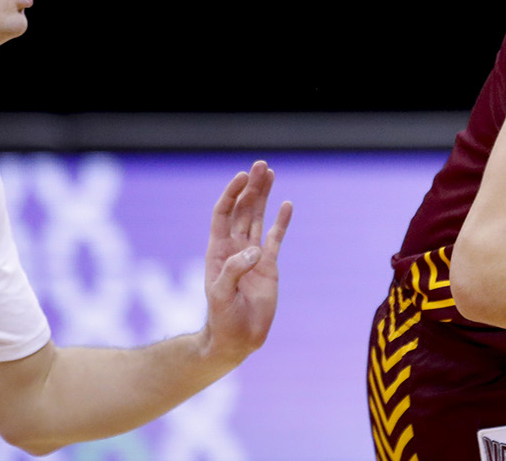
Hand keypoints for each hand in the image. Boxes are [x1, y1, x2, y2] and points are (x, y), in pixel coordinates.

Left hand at [201, 161, 292, 364]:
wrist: (237, 339)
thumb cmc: (222, 319)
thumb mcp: (221, 295)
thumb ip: (234, 271)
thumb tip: (255, 251)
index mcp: (218, 251)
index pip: (224, 214)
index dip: (232, 195)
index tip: (242, 177)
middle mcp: (235, 248)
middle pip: (243, 210)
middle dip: (251, 187)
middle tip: (261, 166)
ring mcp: (253, 255)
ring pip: (258, 218)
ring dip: (263, 196)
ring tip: (270, 173)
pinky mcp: (269, 266)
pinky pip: (276, 238)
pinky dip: (281, 221)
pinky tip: (286, 205)